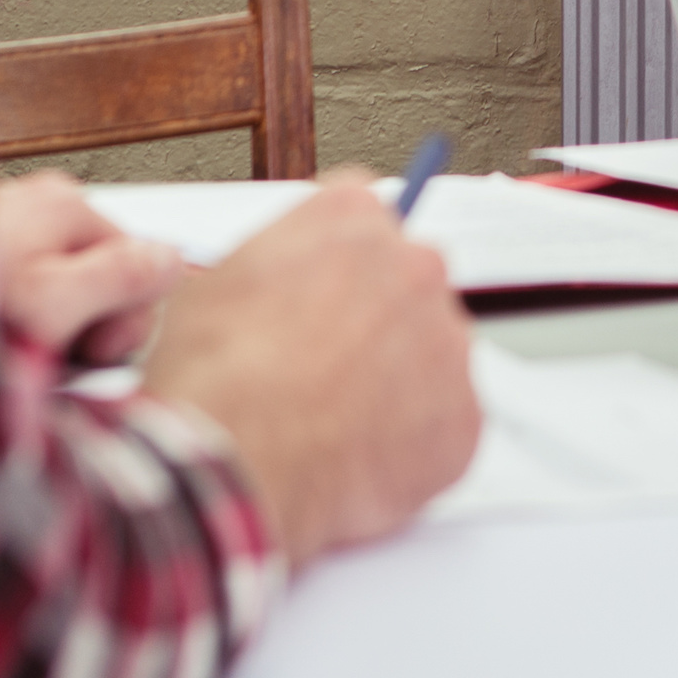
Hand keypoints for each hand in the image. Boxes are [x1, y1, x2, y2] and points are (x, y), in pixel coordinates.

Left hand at [0, 170, 185, 367]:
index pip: (143, 264)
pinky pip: (19, 291)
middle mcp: (37, 203)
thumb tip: (172, 261)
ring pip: (60, 288)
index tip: (91, 354)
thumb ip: (125, 276)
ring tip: (12, 354)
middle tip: (49, 357)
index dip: (125, 323)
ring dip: (46, 328)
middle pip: (102, 273)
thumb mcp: (55, 303)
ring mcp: (0, 227)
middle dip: (85, 324)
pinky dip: (12, 319)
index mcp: (66, 204)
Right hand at [139, 174, 479, 566]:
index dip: (337, 265)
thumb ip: (273, 265)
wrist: (235, 460)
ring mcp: (447, 340)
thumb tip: (276, 284)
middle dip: (375, 320)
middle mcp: (414, 266)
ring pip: (432, 354)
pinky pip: (444, 424)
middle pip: (407, 283)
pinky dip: (412, 444)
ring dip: (397, 381)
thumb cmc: (214, 377)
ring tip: (332, 422)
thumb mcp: (214, 283)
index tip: (327, 291)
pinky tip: (358, 459)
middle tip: (327, 366)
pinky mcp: (462, 414)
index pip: (364, 218)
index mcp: (352, 217)